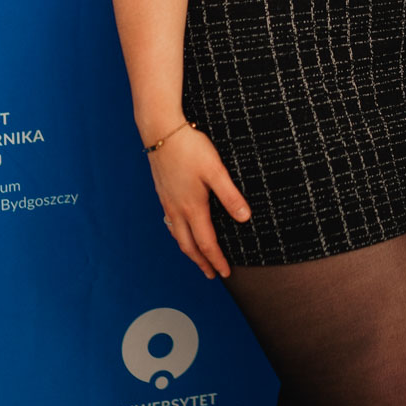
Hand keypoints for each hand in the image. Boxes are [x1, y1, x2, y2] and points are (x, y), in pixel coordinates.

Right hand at [146, 126, 250, 278]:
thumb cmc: (190, 147)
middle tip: (211, 274)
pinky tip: (182, 229)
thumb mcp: (215, 170)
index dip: (216, 260)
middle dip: (201, 262)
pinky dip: (179, 234)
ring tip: (198, 257)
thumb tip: (244, 218)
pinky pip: (170, 222)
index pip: (206, 243)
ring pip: (177, 234)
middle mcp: (176, 209)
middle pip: (188, 245)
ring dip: (189, 249)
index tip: (225, 273)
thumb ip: (230, 195)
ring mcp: (167, 201)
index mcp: (192, 207)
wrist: (161, 130)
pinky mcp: (163, 192)